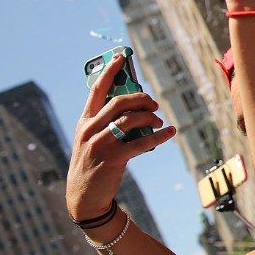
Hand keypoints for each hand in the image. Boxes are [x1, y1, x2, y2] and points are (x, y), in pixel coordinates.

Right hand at [67, 54, 175, 219]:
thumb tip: (137, 108)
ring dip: (150, 117)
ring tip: (159, 121)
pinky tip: (170, 132)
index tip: (120, 56)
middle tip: (154, 104)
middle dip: (141, 98)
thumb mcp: (93, 140)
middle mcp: (90, 130)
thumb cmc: (94, 164)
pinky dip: (159, 136)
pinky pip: (141, 143)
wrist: (84, 198)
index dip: (109, 71)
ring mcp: (100, 144)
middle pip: (119, 102)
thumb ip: (108, 123)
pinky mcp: (113, 159)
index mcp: (84, 122)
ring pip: (130, 119)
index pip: (96, 90)